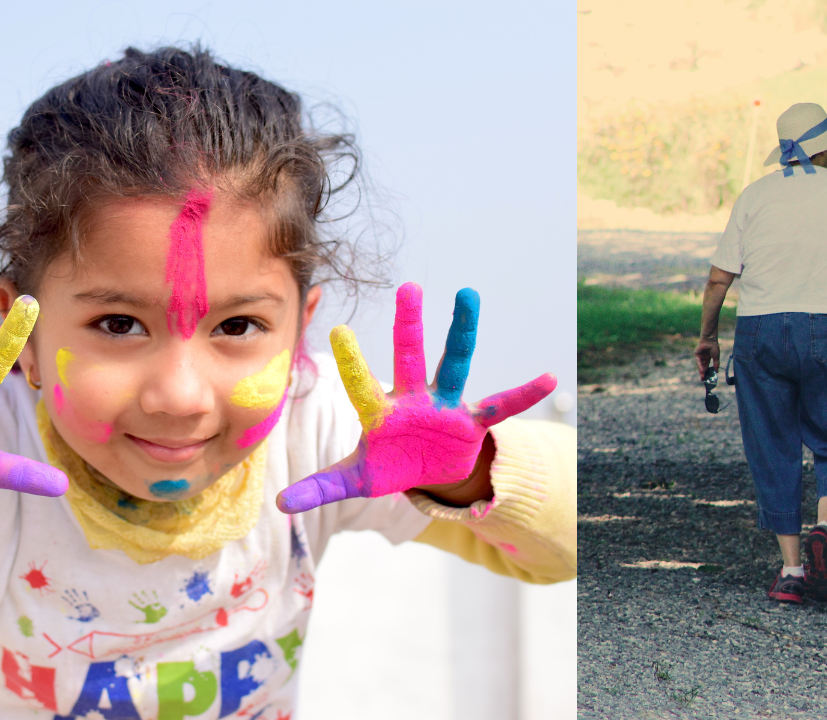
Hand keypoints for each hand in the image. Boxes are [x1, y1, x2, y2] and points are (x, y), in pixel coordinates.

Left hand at [277, 283, 557, 513]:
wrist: (430, 470)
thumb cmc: (390, 465)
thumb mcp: (357, 478)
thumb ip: (321, 486)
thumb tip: (278, 503)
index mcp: (382, 412)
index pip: (363, 385)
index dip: (353, 362)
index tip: (339, 329)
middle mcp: (414, 398)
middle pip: (410, 356)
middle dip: (410, 324)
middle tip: (408, 286)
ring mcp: (446, 406)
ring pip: (455, 364)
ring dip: (462, 331)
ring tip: (468, 295)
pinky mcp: (472, 421)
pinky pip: (501, 405)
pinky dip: (524, 394)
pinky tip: (549, 378)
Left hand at [695, 338, 719, 377]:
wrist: (710, 340)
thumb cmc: (714, 347)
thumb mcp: (716, 357)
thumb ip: (716, 364)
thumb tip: (717, 372)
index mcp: (708, 358)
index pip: (707, 366)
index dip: (707, 372)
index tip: (708, 378)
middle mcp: (703, 358)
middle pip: (703, 367)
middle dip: (703, 373)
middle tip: (704, 380)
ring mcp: (700, 356)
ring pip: (700, 365)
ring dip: (701, 371)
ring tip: (703, 377)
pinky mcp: (697, 354)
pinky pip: (698, 362)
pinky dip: (700, 366)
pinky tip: (702, 371)